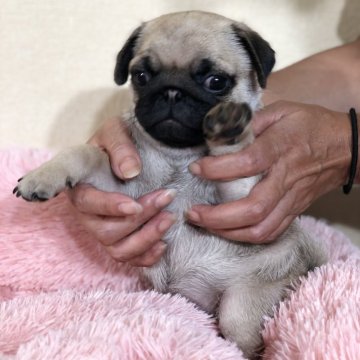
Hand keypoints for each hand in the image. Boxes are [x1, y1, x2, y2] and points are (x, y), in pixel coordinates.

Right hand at [68, 118, 175, 266]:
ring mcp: (104, 229)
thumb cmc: (118, 142)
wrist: (129, 151)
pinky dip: (147, 256)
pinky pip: (129, 259)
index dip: (109, 208)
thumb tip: (130, 172)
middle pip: (107, 231)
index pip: (87, 203)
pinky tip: (165, 243)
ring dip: (146, 238)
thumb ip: (120, 147)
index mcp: (80, 186)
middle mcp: (88, 214)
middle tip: (166, 197)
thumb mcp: (116, 132)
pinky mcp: (120, 239)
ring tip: (170, 218)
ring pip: (119, 250)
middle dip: (140, 219)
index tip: (134, 206)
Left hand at [187, 101, 351, 242]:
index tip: (196, 168)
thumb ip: (250, 121)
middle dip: (217, 216)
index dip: (217, 169)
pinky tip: (227, 231)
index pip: (247, 163)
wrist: (347, 148)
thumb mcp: (281, 111)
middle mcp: (286, 178)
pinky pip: (271, 232)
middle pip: (252, 208)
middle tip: (192, 212)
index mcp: (281, 148)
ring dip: (228, 232)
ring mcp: (292, 199)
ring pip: (261, 228)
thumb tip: (220, 132)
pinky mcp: (295, 211)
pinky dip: (246, 237)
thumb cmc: (311, 126)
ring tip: (204, 224)